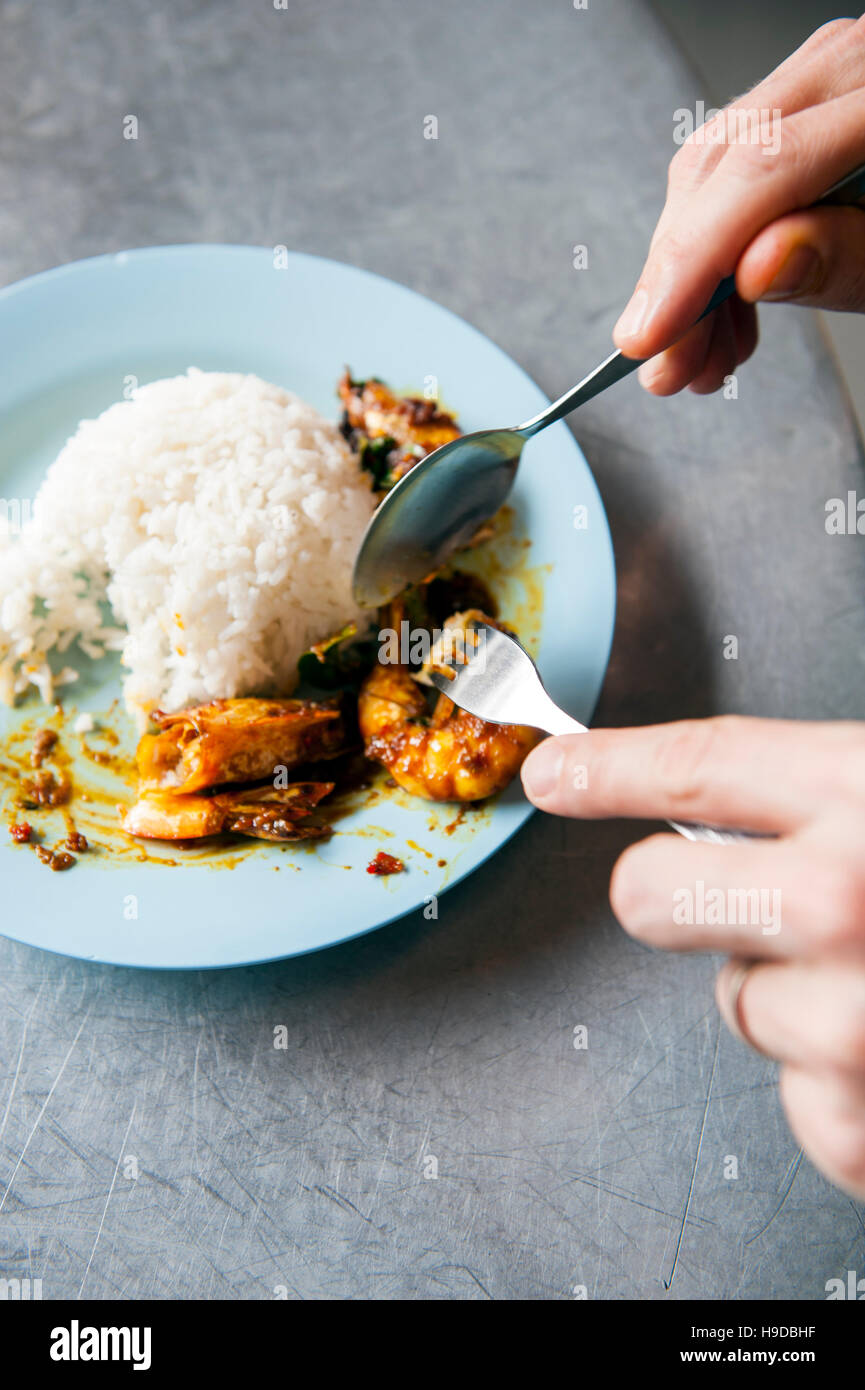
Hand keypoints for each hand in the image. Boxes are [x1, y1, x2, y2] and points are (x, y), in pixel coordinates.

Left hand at [521, 716, 864, 1197]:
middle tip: (730, 902)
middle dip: (670, 898)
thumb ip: (829, 804)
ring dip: (795, 999)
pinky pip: (795, 1098)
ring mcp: (858, 1018)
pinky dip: (840, 1087)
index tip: (556, 773)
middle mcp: (855, 902)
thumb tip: (708, 817)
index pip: (700, 766)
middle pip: (649, 896)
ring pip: (733, 1006)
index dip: (610, 767)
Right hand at [614, 17, 864, 395]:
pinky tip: (725, 320)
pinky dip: (715, 261)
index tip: (652, 332)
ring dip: (689, 284)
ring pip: (709, 180)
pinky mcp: (798, 117)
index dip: (692, 257)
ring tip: (701, 360)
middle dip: (677, 284)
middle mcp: (843, 70)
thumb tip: (756, 266)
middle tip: (668, 368)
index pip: (762, 168)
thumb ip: (847, 256)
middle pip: (719, 169)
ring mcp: (815, 85)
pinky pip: (728, 183)